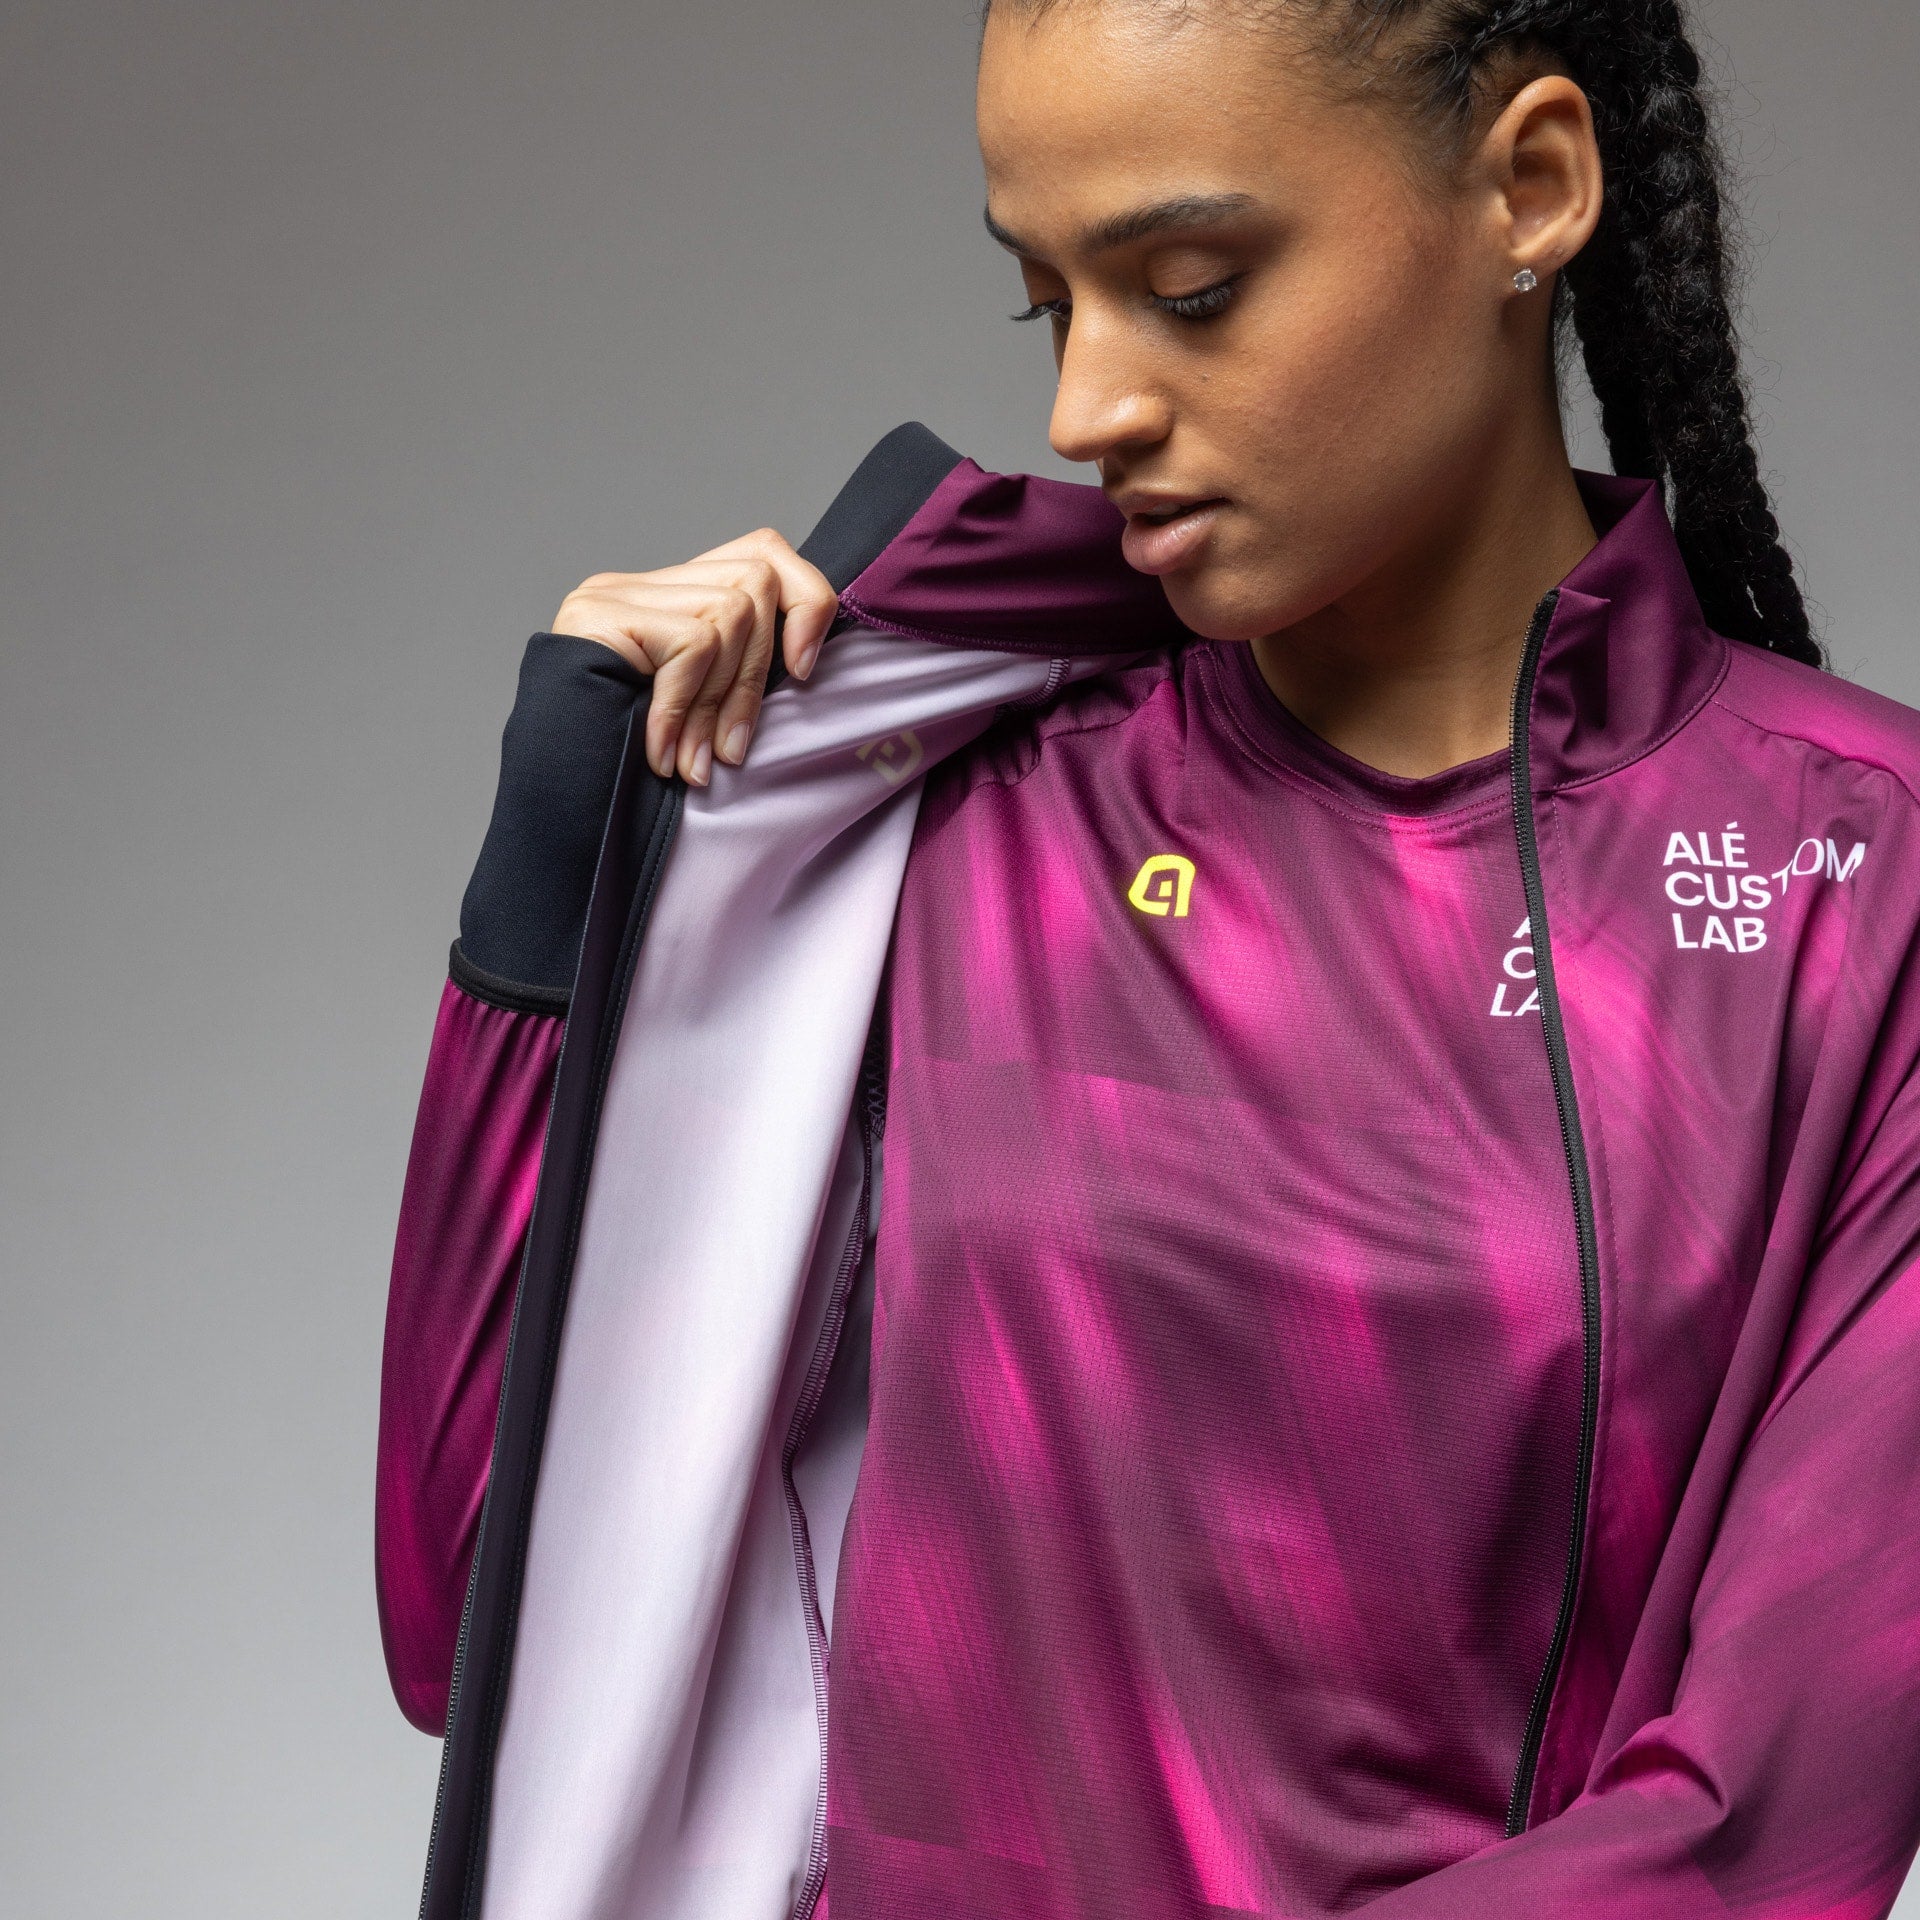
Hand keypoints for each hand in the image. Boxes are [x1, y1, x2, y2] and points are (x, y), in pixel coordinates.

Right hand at [551, 529, 837, 786]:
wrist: (553, 800)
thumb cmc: (627, 771)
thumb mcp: (705, 716)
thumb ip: (739, 677)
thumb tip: (807, 665)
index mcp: (671, 600)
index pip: (763, 553)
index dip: (804, 602)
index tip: (803, 672)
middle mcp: (641, 585)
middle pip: (755, 581)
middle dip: (756, 677)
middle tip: (730, 753)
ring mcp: (616, 594)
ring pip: (731, 612)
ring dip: (722, 701)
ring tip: (695, 762)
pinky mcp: (600, 615)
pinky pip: (691, 644)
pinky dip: (687, 706)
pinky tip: (663, 754)